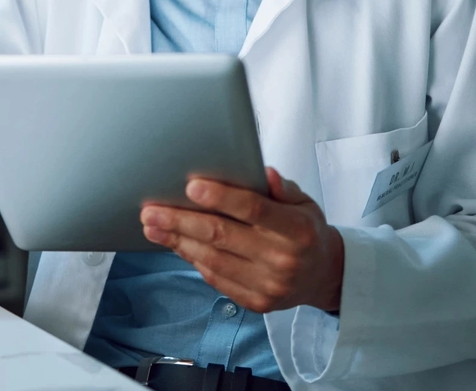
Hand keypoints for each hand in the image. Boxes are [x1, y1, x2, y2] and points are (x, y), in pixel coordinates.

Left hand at [140, 167, 343, 313]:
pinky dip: (192, 259)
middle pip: (222, 236)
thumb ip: (283, 188)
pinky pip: (216, 279)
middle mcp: (282, 259)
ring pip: (213, 260)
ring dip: (178, 242)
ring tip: (153, 227)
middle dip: (181, 221)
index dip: (221, 197)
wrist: (323, 276)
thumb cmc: (306, 231)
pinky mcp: (256, 303)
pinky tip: (176, 244)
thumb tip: (262, 172)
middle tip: (152, 210)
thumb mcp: (305, 203)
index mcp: (297, 230)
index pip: (254, 210)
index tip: (191, 186)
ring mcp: (268, 285)